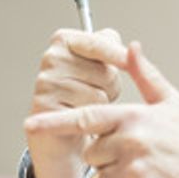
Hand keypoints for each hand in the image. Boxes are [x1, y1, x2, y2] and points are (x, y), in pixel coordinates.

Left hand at [23, 41, 178, 177]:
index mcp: (135, 118)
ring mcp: (135, 173)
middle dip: (106, 159)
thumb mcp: (173, 103)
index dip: (55, 122)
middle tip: (136, 159)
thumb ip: (146, 75)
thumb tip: (130, 46)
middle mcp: (131, 144)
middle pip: (91, 155)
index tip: (30, 124)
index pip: (86, 118)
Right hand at [26, 28, 125, 177]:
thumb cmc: (85, 99)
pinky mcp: (46, 104)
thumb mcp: (101, 67)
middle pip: (105, 70)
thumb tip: (124, 40)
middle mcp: (53, 57)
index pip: (99, 42)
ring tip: (85, 105)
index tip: (132, 61)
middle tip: (94, 91)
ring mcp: (47, 80)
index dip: (119, 55)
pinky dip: (92, 118)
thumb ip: (111, 48)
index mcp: (65, 41)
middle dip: (109, 84)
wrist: (66, 137)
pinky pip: (87, 108)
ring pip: (99, 90)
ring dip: (101, 102)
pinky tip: (79, 117)